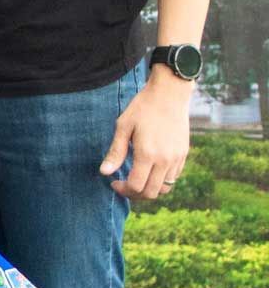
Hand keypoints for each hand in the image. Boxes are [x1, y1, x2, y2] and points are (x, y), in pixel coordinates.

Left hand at [99, 66, 191, 199]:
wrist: (169, 94)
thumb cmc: (142, 107)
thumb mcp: (123, 126)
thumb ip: (115, 152)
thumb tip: (104, 172)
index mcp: (147, 154)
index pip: (136, 186)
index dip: (123, 190)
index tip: (114, 182)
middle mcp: (164, 160)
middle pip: (151, 193)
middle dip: (135, 194)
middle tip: (124, 185)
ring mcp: (176, 159)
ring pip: (164, 189)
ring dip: (149, 189)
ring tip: (137, 179)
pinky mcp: (183, 155)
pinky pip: (173, 178)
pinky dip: (161, 181)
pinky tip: (150, 169)